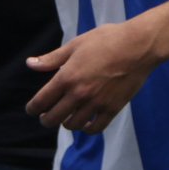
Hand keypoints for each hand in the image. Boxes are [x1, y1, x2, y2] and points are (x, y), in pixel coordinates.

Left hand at [24, 20, 158, 134]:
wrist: (138, 47)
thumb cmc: (105, 40)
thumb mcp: (75, 45)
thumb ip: (52, 59)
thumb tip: (30, 64)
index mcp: (67, 77)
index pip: (42, 101)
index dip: (33, 108)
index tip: (31, 110)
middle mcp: (79, 94)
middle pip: (54, 118)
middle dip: (46, 119)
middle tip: (45, 116)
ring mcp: (96, 104)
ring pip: (73, 125)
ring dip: (66, 123)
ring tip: (65, 117)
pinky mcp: (113, 109)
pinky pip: (95, 128)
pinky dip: (87, 128)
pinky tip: (85, 123)